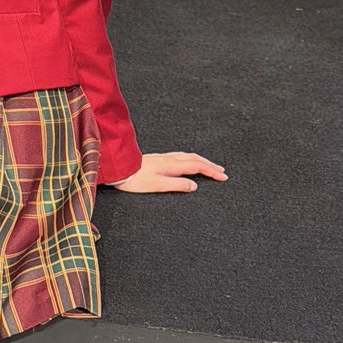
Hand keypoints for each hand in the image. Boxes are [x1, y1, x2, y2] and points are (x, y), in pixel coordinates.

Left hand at [107, 152, 226, 193]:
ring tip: (210, 166)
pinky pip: (181, 156)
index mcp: (172, 165)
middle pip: (195, 159)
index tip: (223, 177)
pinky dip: (192, 159)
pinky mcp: (159, 159)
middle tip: (222, 171)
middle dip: (210, 165)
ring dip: (202, 161)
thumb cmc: (136, 179)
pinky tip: (189, 162)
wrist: (120, 169)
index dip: (211, 172)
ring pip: (189, 156)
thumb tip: (194, 186)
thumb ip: (177, 185)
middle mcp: (170, 159)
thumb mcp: (158, 185)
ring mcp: (164, 158)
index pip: (197, 167)